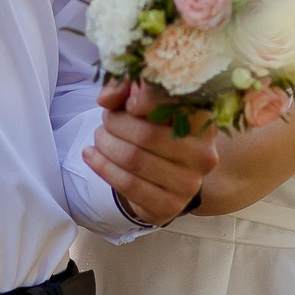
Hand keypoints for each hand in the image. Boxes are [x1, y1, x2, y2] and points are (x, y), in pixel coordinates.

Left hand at [84, 79, 218, 225]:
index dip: (146, 99)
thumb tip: (106, 99)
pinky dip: (102, 167)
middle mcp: (203, 154)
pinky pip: (127, 184)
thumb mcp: (143, 103)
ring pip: (134, 159)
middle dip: (116, 123)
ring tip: (98, 137)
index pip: (177, 105)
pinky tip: (90, 155)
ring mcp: (189, 184)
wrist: (165, 179)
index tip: (127, 103)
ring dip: (105, 145)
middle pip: (147, 134)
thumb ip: (125, 89)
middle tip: (105, 120)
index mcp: (204, 123)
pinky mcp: (170, 205)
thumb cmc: (155, 131)